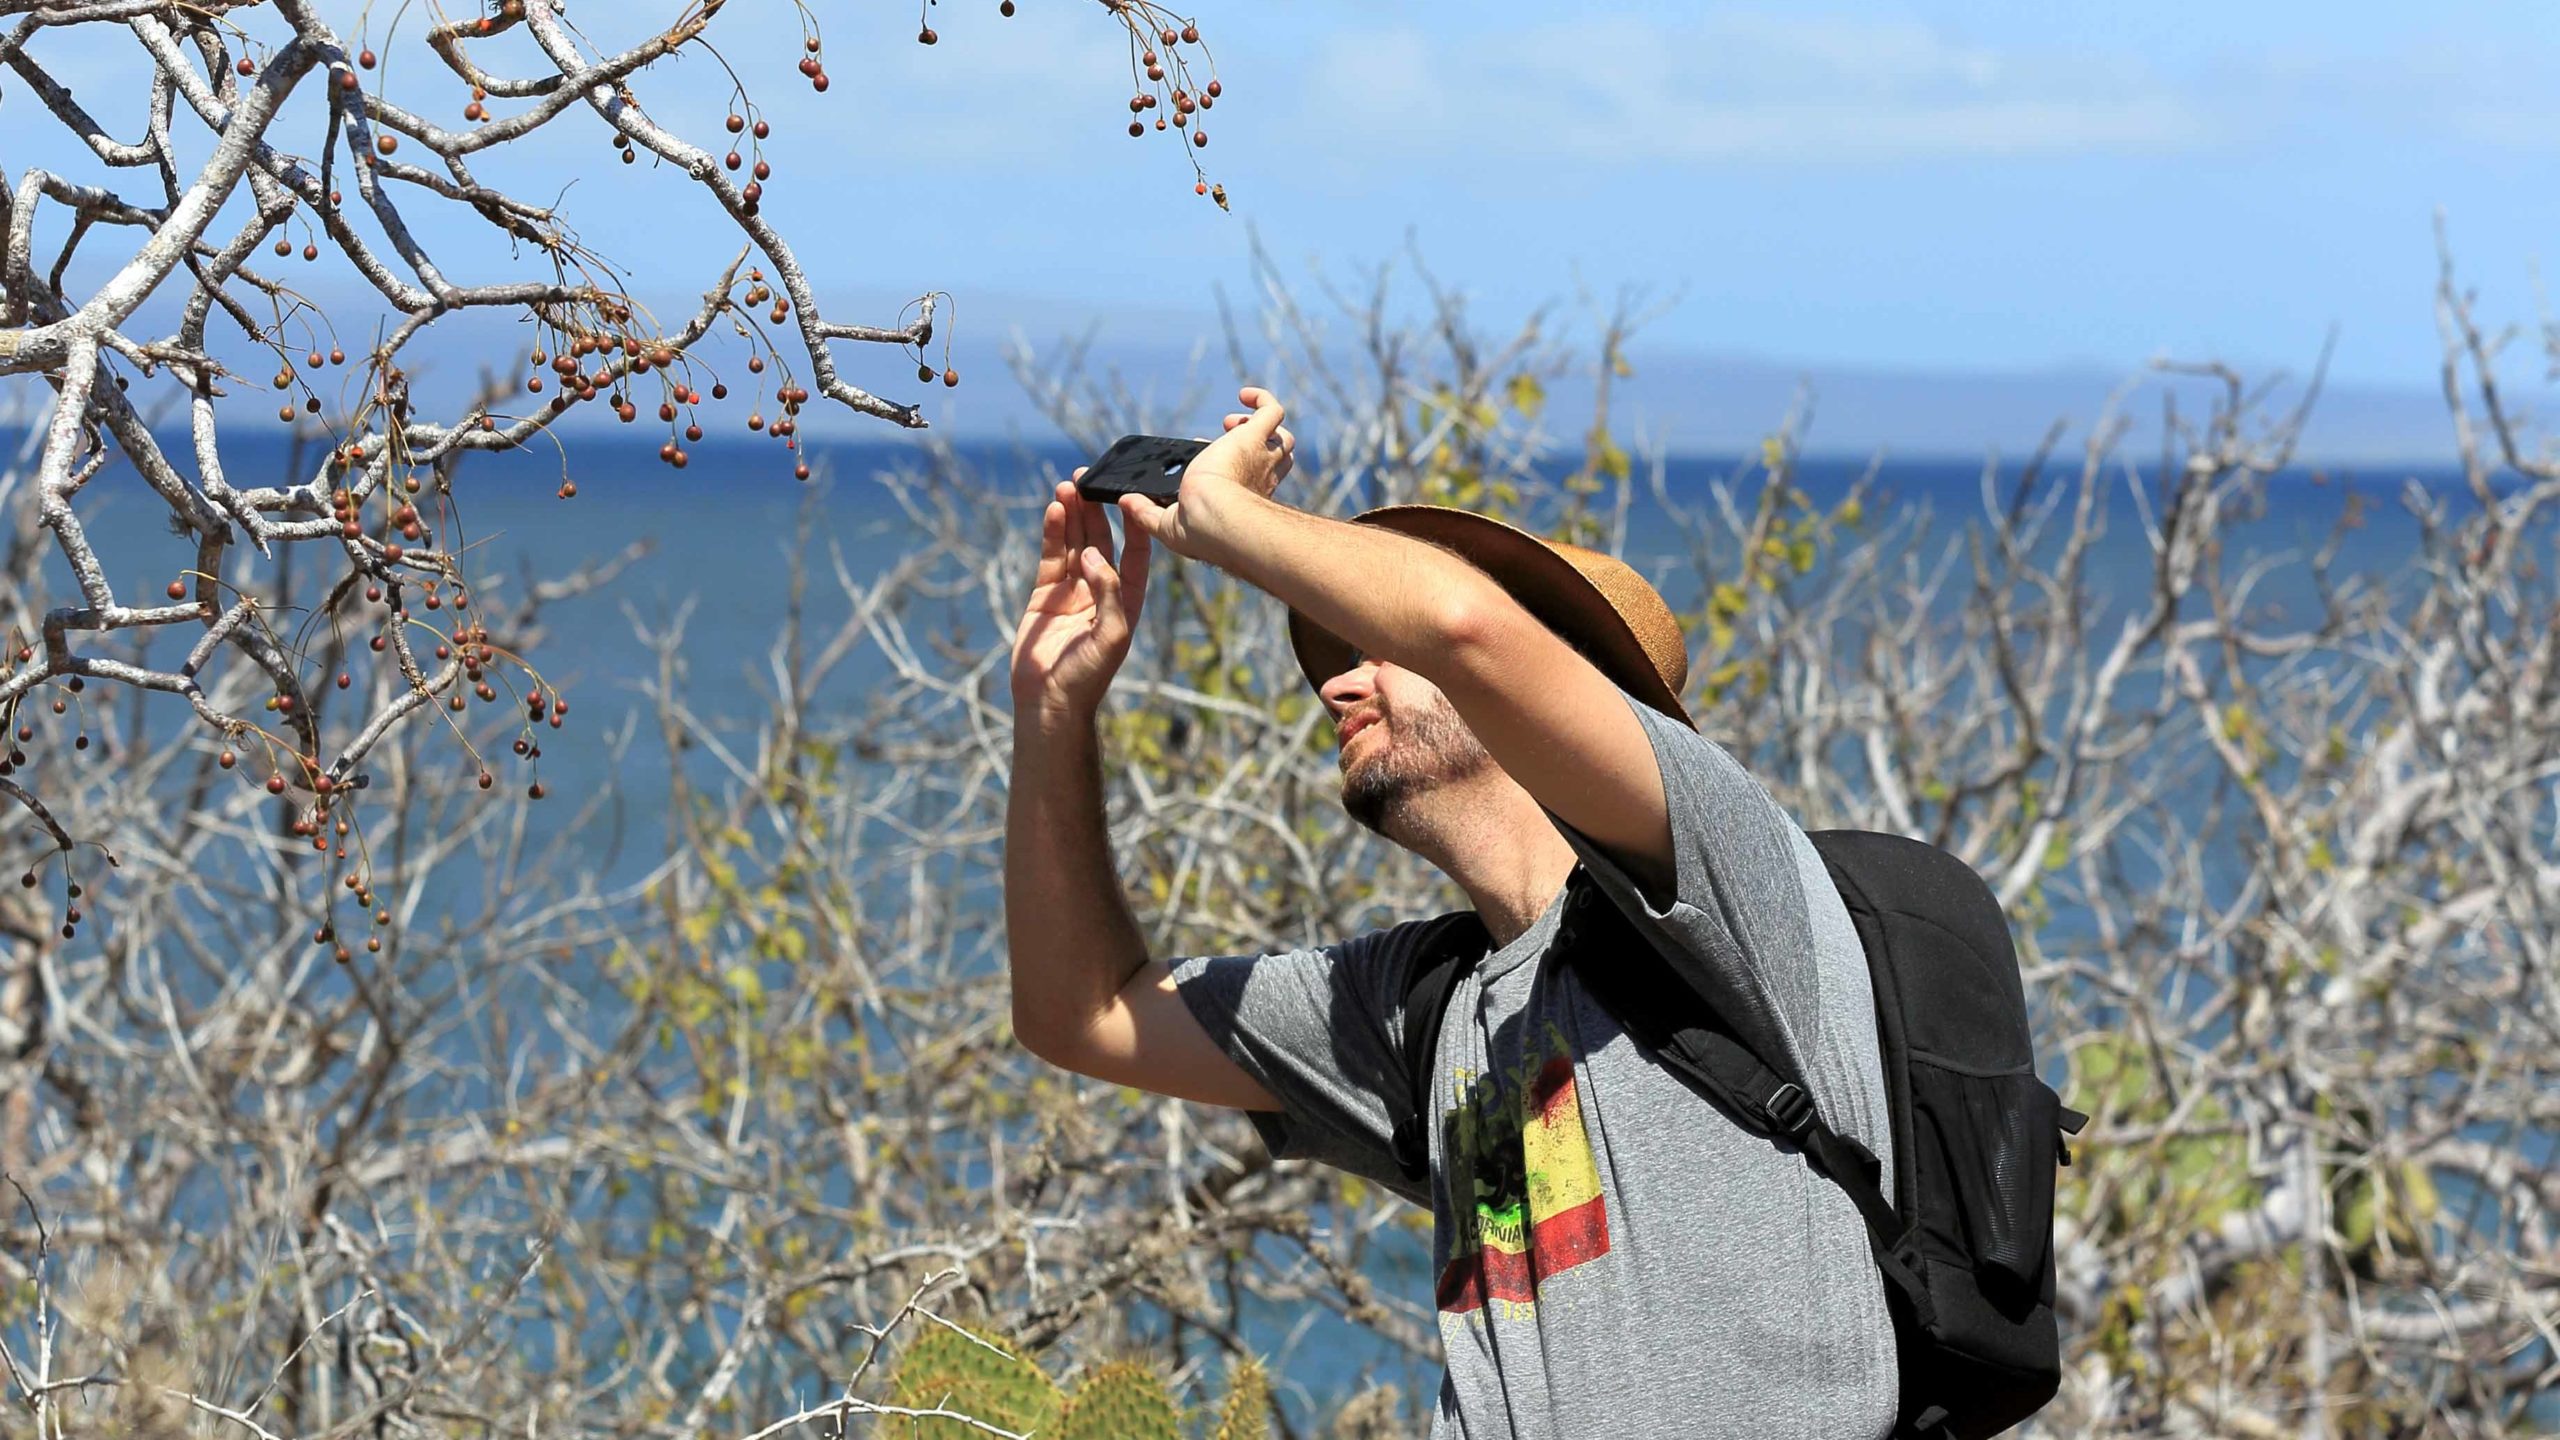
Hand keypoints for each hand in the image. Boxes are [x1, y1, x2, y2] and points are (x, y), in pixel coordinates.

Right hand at [1011, 477, 1150, 725]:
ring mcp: (1072, 590)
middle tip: (1090, 478)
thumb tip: (1094, 557)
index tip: (1132, 496)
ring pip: (1074, 543)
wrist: (1050, 700)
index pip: (1135, 554)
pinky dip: (1053, 533)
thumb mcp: (1111, 635)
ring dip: (1073, 514)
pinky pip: (1051, 557)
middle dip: (1097, 510)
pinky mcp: (1045, 594)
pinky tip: (1055, 510)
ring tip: (1069, 485)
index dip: (1135, 525)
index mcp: (1127, 600)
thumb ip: (1108, 593)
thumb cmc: (1089, 675)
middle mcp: (1101, 590)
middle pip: (1102, 540)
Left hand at [1117, 385, 1295, 557]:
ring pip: (1284, 439)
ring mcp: (1262, 456)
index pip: (1244, 477)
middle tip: (1224, 437)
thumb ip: (1145, 513)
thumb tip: (1125, 502)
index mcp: (1241, 498)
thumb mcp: (1165, 524)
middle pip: (1277, 459)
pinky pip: (1272, 410)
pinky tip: (1243, 394)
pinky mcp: (1256, 437)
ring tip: (1232, 422)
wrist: (1215, 517)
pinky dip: (1261, 399)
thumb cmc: (1198, 528)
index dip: (1225, 463)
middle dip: (1256, 446)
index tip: (1199, 456)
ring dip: (1262, 426)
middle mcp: (1259, 477)